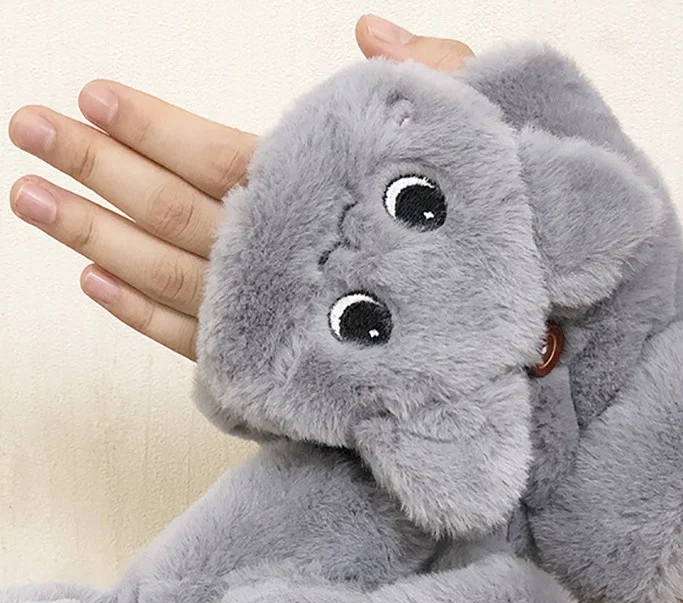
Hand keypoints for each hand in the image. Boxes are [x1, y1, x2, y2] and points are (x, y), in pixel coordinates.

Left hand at [7, 15, 473, 358]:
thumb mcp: (491, 143)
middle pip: (171, 211)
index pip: (218, 155)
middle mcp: (283, 263)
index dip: (151, 126)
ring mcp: (271, 323)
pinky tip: (94, 284)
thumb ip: (434, 77)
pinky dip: (138, 315)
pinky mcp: (273, 370)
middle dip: (95, 169)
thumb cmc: (500, 249)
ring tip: (30, 200)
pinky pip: (192, 344)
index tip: (93, 97)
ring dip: (93, 237)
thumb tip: (369, 30)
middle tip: (27, 130)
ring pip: (165, 278)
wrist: (516, 358)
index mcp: (323, 203)